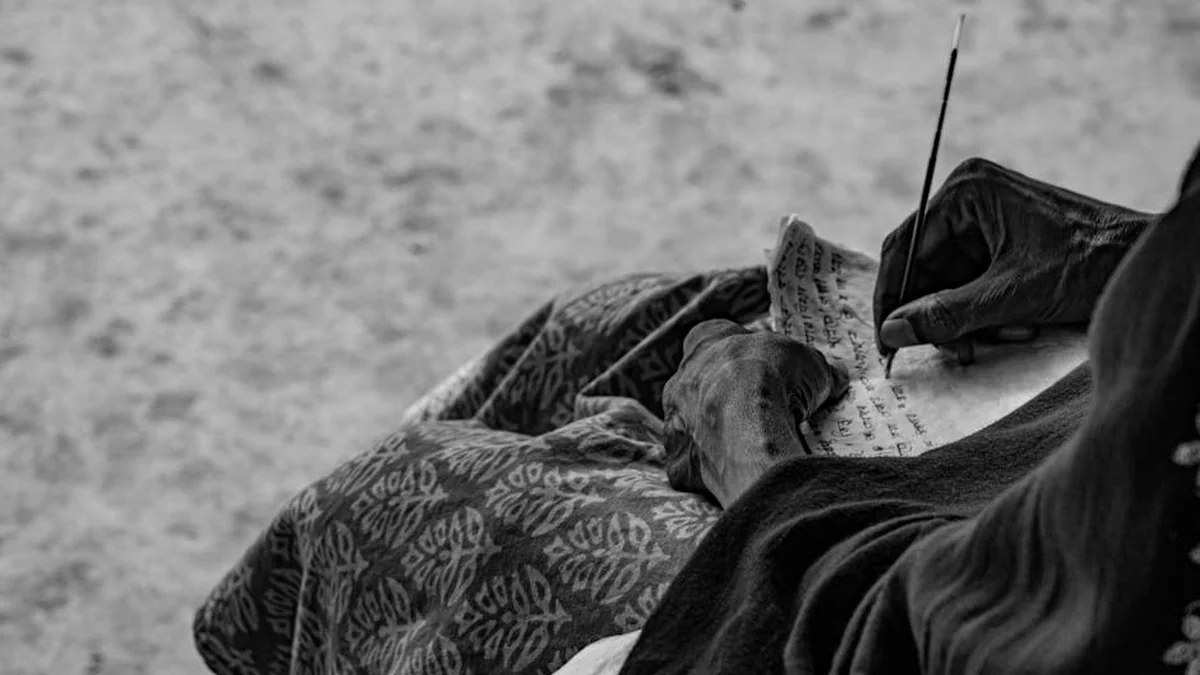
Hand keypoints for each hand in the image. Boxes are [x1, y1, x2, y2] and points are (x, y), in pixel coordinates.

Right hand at [873, 157, 1154, 359]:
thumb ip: (946, 315)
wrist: (1144, 261)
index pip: (904, 249)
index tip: (887, 339)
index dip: (893, 299)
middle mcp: (969, 199)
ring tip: (994, 338)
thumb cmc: (1089, 263)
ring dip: (964, 318)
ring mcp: (986, 220)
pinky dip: (982, 312)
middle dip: (937, 314)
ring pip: (947, 282)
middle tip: (951, 350)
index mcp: (965, 192)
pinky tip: (1009, 326)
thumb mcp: (1010, 296)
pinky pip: (970, 283)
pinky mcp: (1002, 242)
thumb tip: (892, 333)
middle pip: (925, 268)